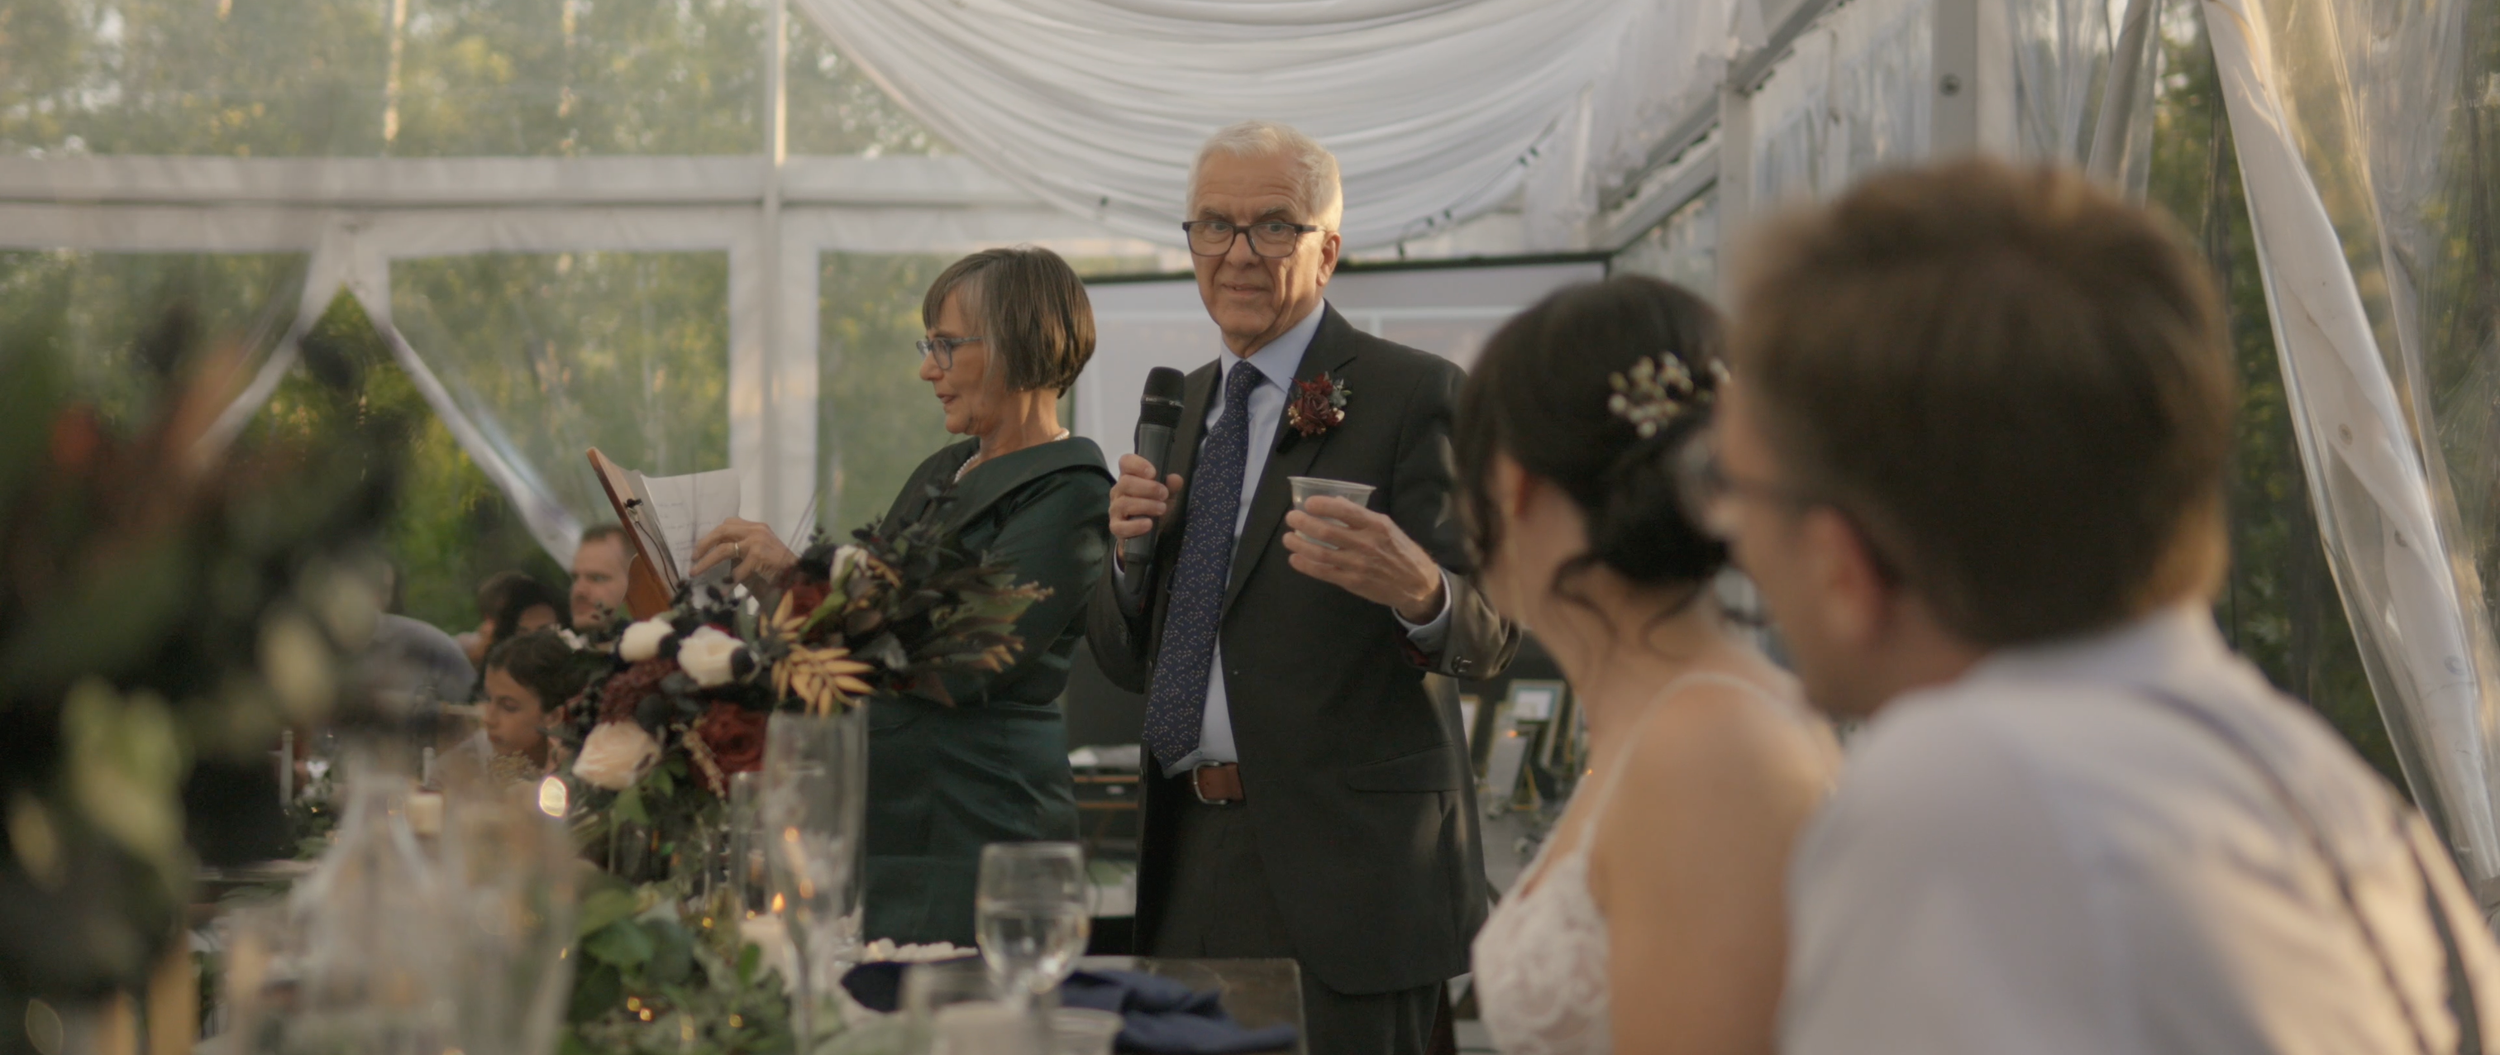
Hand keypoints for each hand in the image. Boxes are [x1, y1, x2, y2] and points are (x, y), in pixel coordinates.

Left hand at [691, 518, 797, 585]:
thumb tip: (713, 558)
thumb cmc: (776, 572)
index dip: (711, 536)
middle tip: (693, 558)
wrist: (798, 579)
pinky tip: (724, 591)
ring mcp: (758, 541)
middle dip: (704, 544)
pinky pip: (736, 569)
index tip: (700, 549)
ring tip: (696, 572)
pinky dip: (728, 582)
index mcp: (756, 528)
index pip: (728, 524)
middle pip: (722, 530)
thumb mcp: (754, 556)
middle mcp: (756, 530)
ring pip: (724, 549)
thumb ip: (738, 553)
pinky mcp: (759, 555)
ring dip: (707, 562)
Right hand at [1109, 453, 1184, 543]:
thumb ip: (1171, 486)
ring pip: (1124, 503)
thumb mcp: (1167, 495)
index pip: (1125, 462)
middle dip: (1148, 488)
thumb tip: (1175, 479)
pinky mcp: (1115, 527)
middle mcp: (1118, 491)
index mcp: (1129, 477)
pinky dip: (1135, 525)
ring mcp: (1115, 509)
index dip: (1137, 464)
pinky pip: (1120, 526)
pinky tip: (1149, 524)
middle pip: (1125, 482)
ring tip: (1162, 509)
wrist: (1149, 532)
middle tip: (1164, 494)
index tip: (1153, 473)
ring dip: (1146, 505)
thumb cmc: (1154, 507)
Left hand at [1282, 496, 1447, 622]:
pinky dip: (1306, 565)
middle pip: (1327, 533)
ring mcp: (1358, 565)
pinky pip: (1324, 573)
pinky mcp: (1352, 582)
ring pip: (1321, 554)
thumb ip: (1361, 516)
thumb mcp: (1387, 526)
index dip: (1322, 506)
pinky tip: (1295, 558)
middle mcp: (1366, 544)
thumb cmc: (1401, 551)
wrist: (1417, 584)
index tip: (1308, 503)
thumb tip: (1336, 502)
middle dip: (1303, 523)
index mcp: (1376, 526)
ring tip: (1288, 539)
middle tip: (1291, 518)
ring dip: (1300, 545)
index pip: (1345, 512)